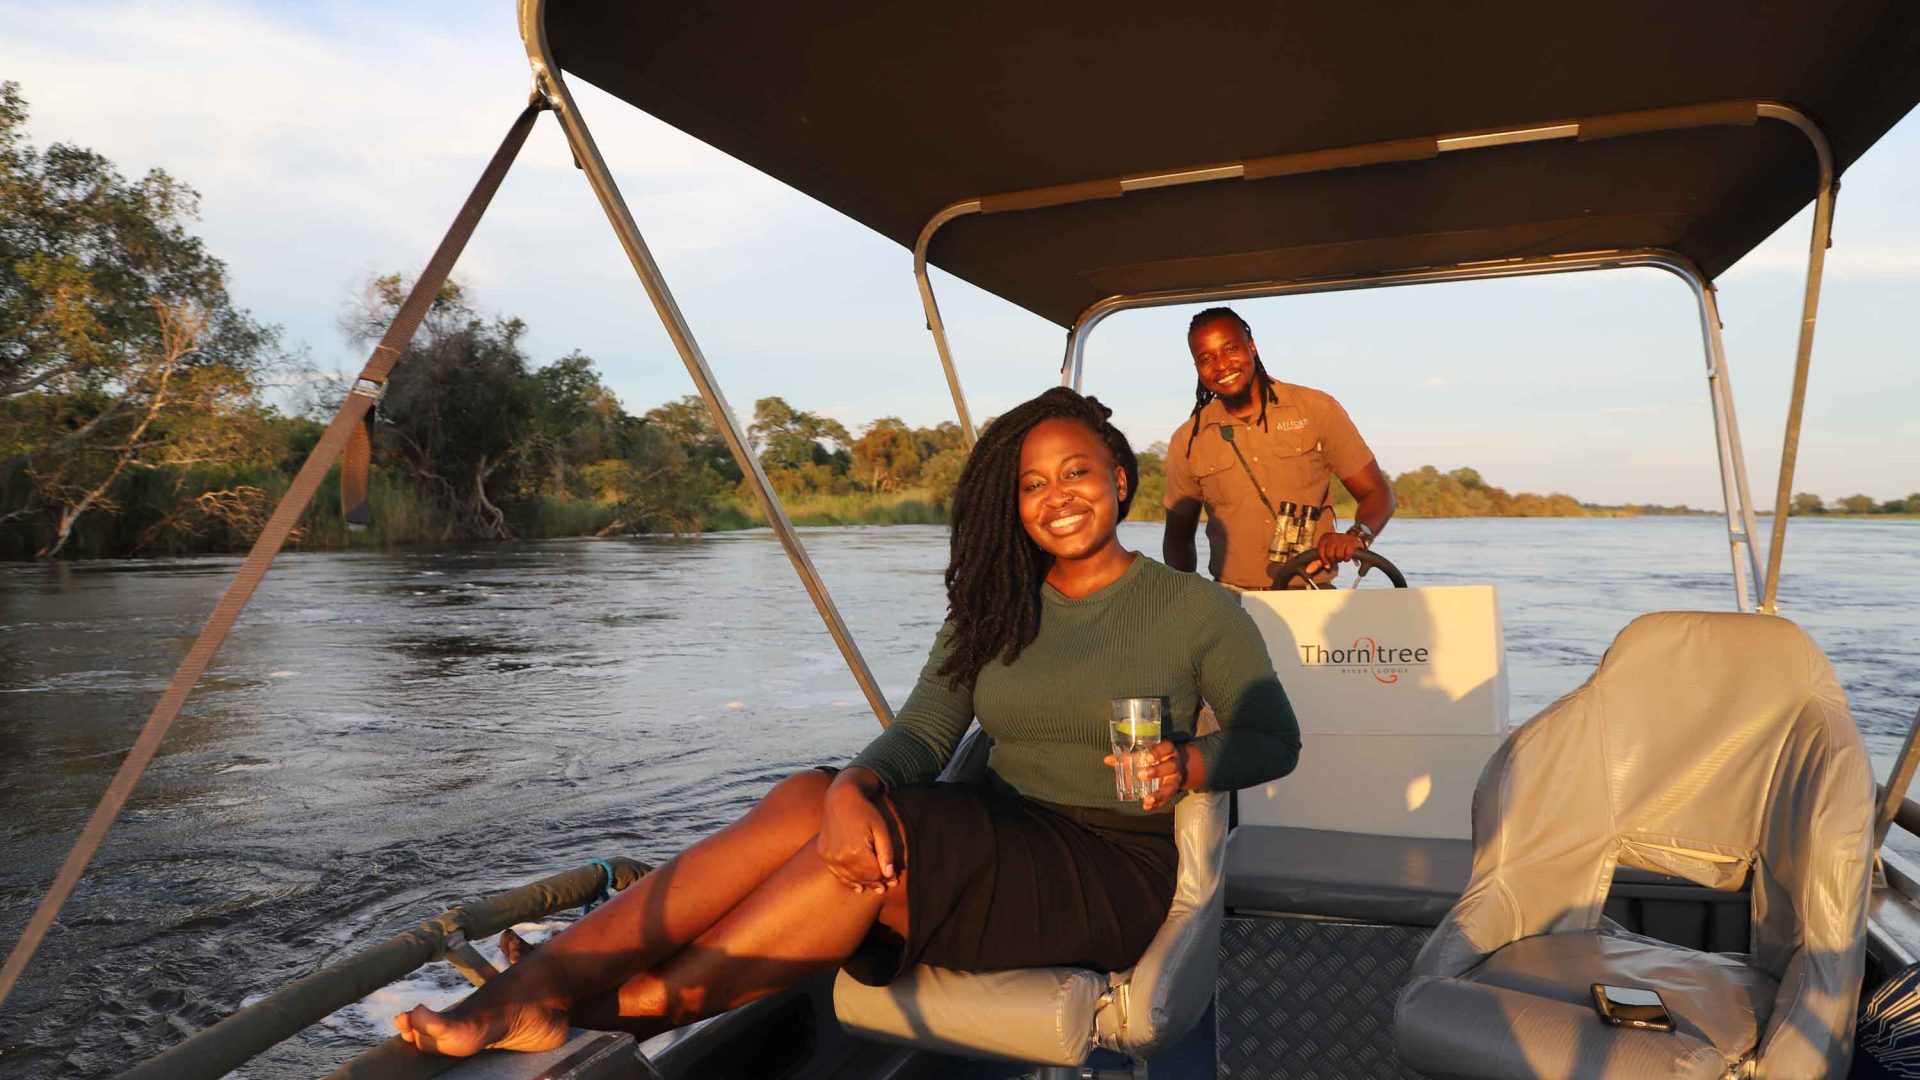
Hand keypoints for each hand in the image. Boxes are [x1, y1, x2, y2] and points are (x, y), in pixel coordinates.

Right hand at [817, 770, 897, 893]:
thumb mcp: (881, 830)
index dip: (886, 878)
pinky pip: (836, 873)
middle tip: (885, 887)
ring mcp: (829, 856)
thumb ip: (886, 853)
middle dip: (876, 883)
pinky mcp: (823, 854)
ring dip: (862, 882)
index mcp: (856, 851)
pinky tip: (857, 886)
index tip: (894, 880)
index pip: (874, 875)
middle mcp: (840, 857)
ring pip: (849, 878)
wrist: (841, 798)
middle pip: (862, 878)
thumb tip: (890, 875)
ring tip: (875, 887)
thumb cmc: (865, 812)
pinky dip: (848, 880)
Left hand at [1104, 743, 1196, 810]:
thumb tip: (1107, 760)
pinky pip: (1167, 798)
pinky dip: (1157, 804)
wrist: (1173, 766)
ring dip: (1159, 794)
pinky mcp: (1173, 791)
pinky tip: (1147, 807)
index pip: (1166, 748)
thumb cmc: (1155, 758)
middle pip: (1170, 766)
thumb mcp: (1144, 754)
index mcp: (1168, 751)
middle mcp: (1174, 764)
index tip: (1148, 757)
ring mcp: (1175, 778)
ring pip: (1171, 785)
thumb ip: (1126, 757)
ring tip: (1147, 799)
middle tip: (1141, 775)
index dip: (1158, 752)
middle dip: (1156, 771)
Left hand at [1313, 530, 1364, 568]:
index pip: (1320, 552)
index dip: (1324, 560)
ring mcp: (1342, 538)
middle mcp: (1332, 536)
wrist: (1351, 539)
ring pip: (1339, 555)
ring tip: (1341, 555)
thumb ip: (1317, 562)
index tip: (1327, 563)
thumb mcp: (1326, 552)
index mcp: (1324, 538)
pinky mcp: (1351, 541)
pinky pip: (1348, 555)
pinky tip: (1347, 555)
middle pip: (1330, 555)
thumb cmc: (1336, 548)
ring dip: (1341, 559)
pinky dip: (1347, 558)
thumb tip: (1308, 571)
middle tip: (1336, 558)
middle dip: (1333, 560)